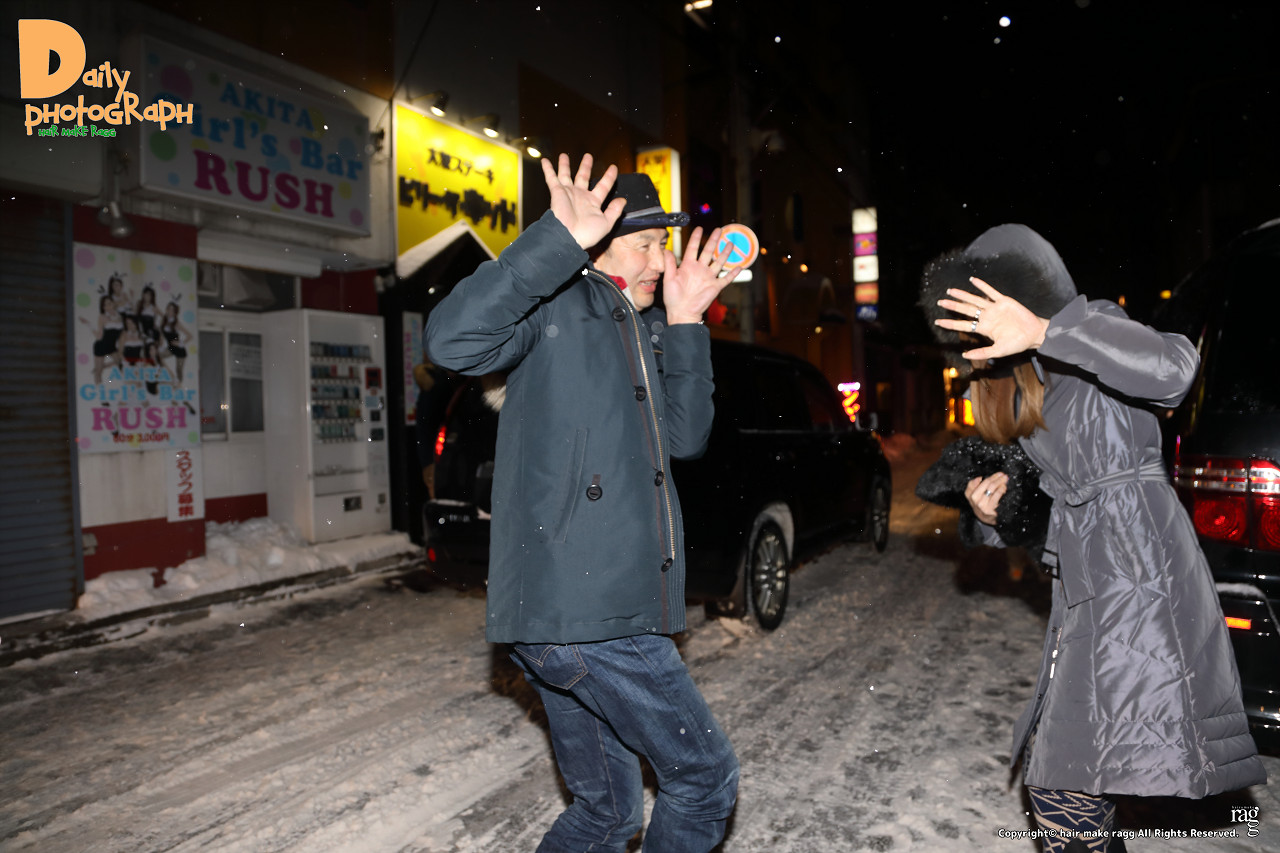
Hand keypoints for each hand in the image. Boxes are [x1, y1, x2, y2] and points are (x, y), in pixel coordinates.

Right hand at [541, 153, 627, 248]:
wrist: (568, 237)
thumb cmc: (587, 234)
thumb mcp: (606, 223)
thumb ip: (614, 211)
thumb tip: (623, 200)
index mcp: (593, 203)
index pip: (603, 186)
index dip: (609, 176)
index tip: (613, 167)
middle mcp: (580, 196)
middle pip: (583, 177)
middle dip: (585, 166)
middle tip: (588, 156)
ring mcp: (568, 193)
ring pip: (566, 175)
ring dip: (564, 165)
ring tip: (564, 155)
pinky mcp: (557, 192)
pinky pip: (551, 178)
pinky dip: (548, 169)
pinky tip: (545, 160)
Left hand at [662, 226, 742, 323]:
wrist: (682, 312)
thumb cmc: (673, 298)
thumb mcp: (669, 279)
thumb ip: (669, 264)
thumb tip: (666, 250)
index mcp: (688, 266)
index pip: (692, 248)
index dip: (696, 238)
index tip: (699, 228)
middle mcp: (699, 269)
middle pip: (708, 251)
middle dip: (713, 240)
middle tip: (719, 230)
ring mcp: (708, 277)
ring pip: (719, 262)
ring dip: (725, 253)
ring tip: (730, 243)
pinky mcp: (715, 287)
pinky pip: (726, 279)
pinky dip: (733, 273)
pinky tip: (739, 267)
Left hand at [935, 276, 1050, 360]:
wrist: (1034, 334)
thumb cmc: (1018, 344)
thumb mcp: (998, 351)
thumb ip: (981, 353)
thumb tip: (964, 356)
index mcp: (984, 328)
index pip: (963, 325)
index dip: (950, 323)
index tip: (938, 322)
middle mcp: (986, 317)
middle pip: (966, 310)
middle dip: (953, 305)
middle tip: (940, 301)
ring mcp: (994, 308)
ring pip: (975, 300)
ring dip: (963, 295)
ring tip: (950, 290)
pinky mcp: (1004, 301)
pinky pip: (991, 292)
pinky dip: (982, 286)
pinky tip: (973, 280)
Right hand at [964, 472, 1007, 525]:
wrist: (987, 519)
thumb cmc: (983, 505)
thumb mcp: (976, 496)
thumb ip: (974, 486)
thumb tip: (979, 478)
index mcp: (969, 495)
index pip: (974, 482)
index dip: (986, 476)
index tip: (995, 474)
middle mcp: (974, 500)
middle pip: (986, 483)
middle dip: (995, 477)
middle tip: (1002, 474)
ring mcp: (981, 505)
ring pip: (992, 488)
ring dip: (1000, 482)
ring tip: (1005, 479)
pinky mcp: (989, 509)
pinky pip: (996, 495)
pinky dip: (1001, 489)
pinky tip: (1004, 487)